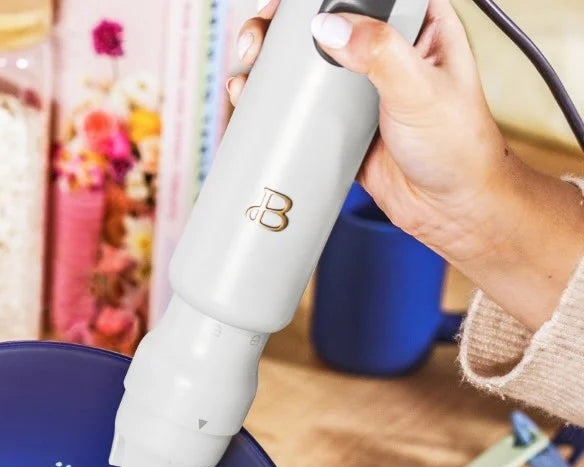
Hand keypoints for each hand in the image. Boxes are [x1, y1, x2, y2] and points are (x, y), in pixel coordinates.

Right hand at [230, 0, 583, 330]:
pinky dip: (271, 101)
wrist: (451, 208)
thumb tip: (328, 26)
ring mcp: (358, 87)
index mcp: (417, 22)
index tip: (287, 4)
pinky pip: (300, 106)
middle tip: (257, 39)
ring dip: (269, 61)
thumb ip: (379, 53)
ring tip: (247, 68)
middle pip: (322, 20)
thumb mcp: (420, 91)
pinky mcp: (339, 124)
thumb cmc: (458, 146)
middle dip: (280, 25)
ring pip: (305, 62)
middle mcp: (384, 48)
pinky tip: (250, 98)